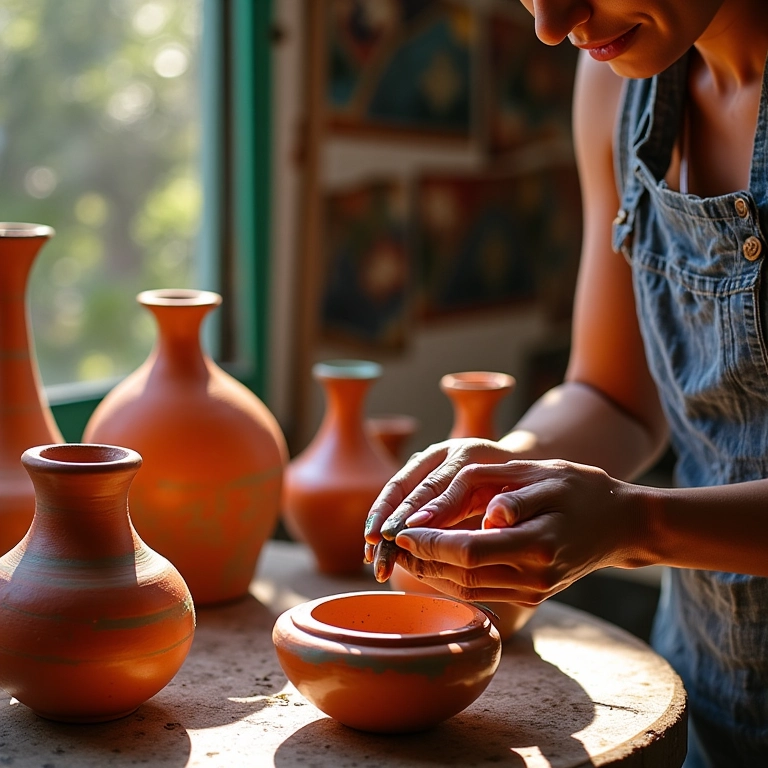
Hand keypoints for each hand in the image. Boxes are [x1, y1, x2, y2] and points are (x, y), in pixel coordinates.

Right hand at [363, 438, 518, 578]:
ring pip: (394, 490)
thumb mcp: (513, 494)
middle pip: (406, 485)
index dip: (419, 508)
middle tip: (376, 544)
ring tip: (370, 552)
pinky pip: (395, 498)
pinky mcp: (417, 475)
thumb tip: (494, 521)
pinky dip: (383, 523)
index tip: (405, 532)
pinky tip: (373, 548)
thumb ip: (501, 503)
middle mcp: (439, 453)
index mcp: (465, 454)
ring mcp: (424, 461)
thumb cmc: (519, 488)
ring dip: (379, 522)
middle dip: (388, 517)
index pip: (437, 483)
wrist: (515, 468)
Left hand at [387, 459, 646, 604]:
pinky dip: (452, 579)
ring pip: (468, 590)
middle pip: (462, 577)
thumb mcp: (550, 480)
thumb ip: (515, 496)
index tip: (401, 529)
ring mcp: (534, 591)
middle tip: (390, 542)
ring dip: (431, 574)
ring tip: (402, 553)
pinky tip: (433, 562)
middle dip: (421, 561)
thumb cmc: (583, 490)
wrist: (621, 524)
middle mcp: (535, 577)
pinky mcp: (532, 594)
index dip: (430, 544)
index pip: (468, 552)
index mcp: (538, 545)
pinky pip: (482, 592)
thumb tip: (488, 514)